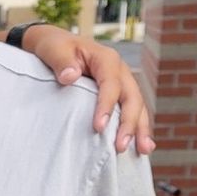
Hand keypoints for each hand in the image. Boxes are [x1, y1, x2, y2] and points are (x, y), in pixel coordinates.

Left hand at [24, 26, 154, 154]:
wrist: (56, 45)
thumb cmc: (54, 47)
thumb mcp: (53, 49)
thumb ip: (61, 61)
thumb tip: (70, 76)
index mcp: (106, 59)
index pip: (110, 84)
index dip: (106, 106)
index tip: (98, 127)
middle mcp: (120, 71)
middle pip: (132, 98)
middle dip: (129, 123)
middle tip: (120, 146)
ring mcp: (122, 83)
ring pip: (138, 107)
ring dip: (140, 129)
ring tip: (143, 150)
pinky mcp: (118, 95)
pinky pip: (132, 111)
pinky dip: (137, 128)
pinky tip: (142, 146)